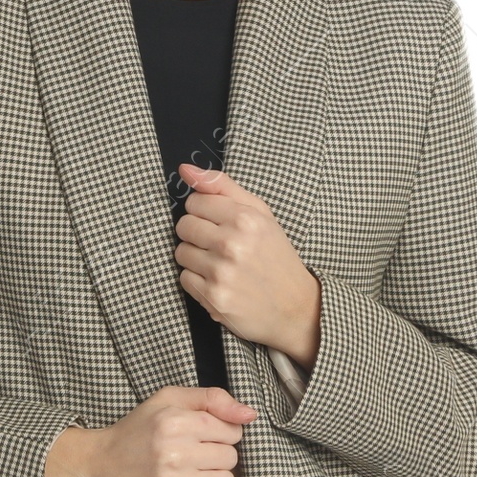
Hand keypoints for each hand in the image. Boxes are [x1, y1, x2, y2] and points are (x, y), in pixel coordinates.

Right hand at [43, 385, 255, 476]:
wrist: (95, 469)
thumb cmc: (135, 432)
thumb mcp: (166, 401)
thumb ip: (211, 398)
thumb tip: (250, 414)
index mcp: (174, 421)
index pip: (232, 431)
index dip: (222, 434)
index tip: (201, 438)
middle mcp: (172, 452)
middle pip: (230, 458)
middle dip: (216, 456)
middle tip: (191, 456)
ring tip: (187, 474)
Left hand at [174, 164, 321, 370]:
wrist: (296, 307)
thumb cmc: (276, 256)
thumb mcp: (260, 214)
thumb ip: (222, 186)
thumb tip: (184, 169)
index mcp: (246, 218)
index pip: (194, 201)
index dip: (204, 211)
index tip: (219, 223)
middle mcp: (232, 243)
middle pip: (183, 225)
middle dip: (197, 234)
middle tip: (219, 244)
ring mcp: (221, 272)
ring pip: (180, 252)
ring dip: (195, 258)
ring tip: (220, 264)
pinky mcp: (214, 297)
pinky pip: (184, 279)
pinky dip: (197, 281)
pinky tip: (218, 281)